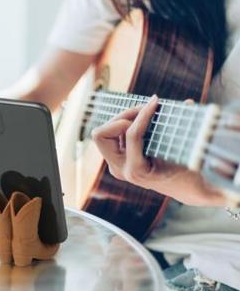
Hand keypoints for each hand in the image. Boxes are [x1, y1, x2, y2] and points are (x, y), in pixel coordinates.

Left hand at [92, 95, 225, 206]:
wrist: (185, 189)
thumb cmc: (190, 171)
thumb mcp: (188, 152)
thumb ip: (186, 130)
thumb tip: (188, 102)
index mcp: (136, 170)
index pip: (131, 134)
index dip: (143, 115)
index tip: (156, 101)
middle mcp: (121, 170)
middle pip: (101, 134)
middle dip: (121, 117)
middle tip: (145, 109)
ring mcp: (116, 165)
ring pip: (103, 133)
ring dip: (122, 119)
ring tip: (146, 113)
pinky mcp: (117, 160)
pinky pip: (110, 136)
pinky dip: (125, 125)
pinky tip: (143, 122)